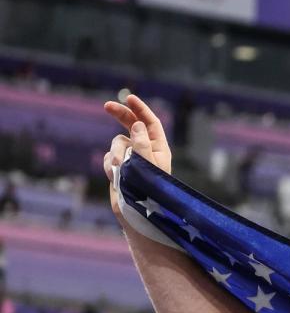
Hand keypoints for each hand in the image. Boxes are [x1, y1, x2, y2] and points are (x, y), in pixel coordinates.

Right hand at [102, 94, 172, 216]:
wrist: (138, 215)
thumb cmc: (150, 191)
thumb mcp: (148, 164)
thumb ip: (142, 143)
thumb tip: (137, 125)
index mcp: (158, 148)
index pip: (150, 123)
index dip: (140, 109)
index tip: (129, 97)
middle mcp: (145, 151)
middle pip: (132, 126)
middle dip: (120, 116)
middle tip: (107, 106)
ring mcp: (130, 159)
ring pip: (116, 143)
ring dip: (116, 152)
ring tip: (121, 169)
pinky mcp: (118, 169)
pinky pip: (108, 157)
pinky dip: (109, 165)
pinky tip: (115, 176)